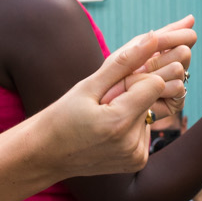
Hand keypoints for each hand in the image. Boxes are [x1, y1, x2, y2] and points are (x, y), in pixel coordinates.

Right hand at [34, 21, 195, 177]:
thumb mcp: (88, 86)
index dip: (135, 79)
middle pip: (152, 99)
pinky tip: (108, 130)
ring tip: (103, 119)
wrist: (45, 155)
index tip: (112, 87)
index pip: (155, 84)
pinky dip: (131, 126)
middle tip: (103, 105)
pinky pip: (145, 131)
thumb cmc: (61, 117)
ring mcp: (136, 156)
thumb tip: (154, 38)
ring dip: (132, 110)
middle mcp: (132, 144)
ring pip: (151, 114)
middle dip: (133, 94)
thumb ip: (124, 61)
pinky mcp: (137, 162)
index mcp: (119, 122)